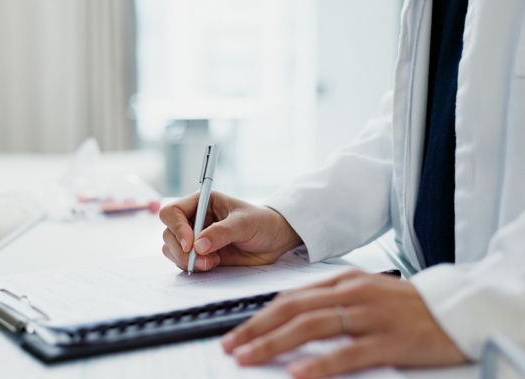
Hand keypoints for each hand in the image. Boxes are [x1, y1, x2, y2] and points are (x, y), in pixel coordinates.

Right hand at [159, 191, 301, 271]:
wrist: (274, 241)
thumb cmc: (261, 223)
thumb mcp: (244, 224)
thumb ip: (221, 233)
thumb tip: (198, 246)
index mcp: (200, 203)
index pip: (172, 212)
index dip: (177, 228)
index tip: (191, 244)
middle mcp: (193, 220)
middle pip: (168, 234)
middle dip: (182, 250)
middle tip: (201, 259)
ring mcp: (195, 239)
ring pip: (172, 250)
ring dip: (186, 261)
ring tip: (211, 263)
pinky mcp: (200, 256)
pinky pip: (183, 263)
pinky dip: (193, 268)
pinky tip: (212, 265)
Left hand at [221, 270, 466, 377]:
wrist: (461, 309)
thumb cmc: (410, 306)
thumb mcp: (367, 294)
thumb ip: (332, 301)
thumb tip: (293, 316)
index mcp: (345, 281)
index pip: (291, 297)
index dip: (260, 315)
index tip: (238, 332)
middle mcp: (353, 293)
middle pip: (294, 309)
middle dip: (256, 328)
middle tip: (231, 346)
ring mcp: (372, 316)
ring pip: (313, 326)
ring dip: (275, 343)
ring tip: (249, 357)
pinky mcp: (391, 341)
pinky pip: (349, 352)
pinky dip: (321, 363)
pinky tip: (298, 373)